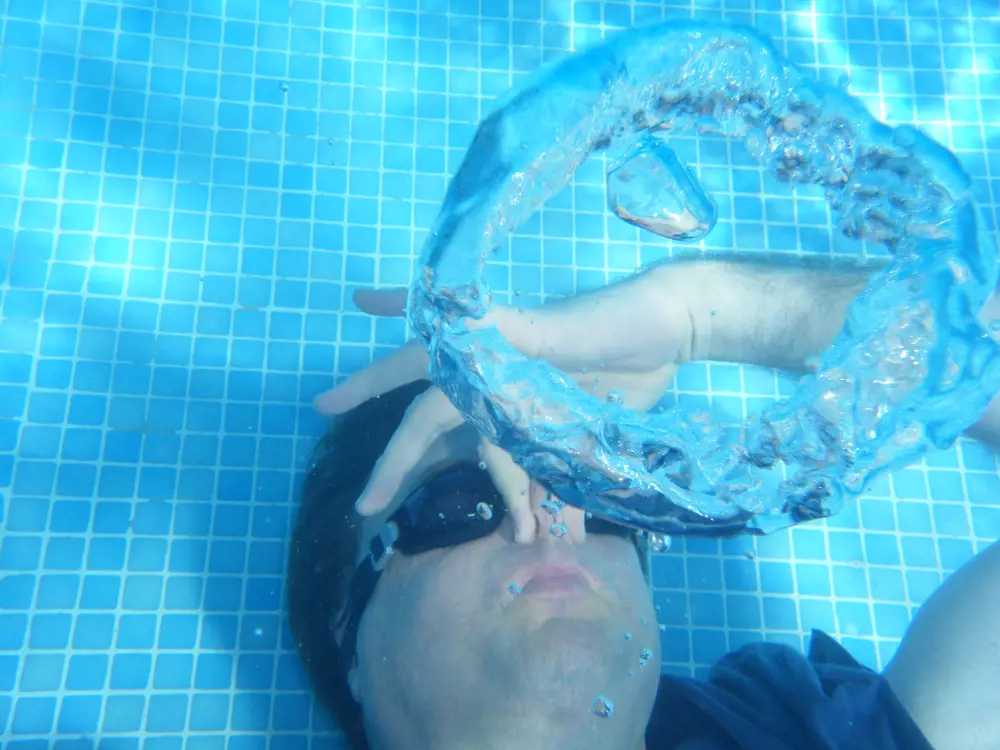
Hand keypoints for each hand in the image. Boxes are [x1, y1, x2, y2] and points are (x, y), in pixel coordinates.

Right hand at [315, 265, 705, 542]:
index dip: (374, 399)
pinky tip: (560, 528)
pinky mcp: (565, 430)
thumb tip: (448, 320)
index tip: (325, 407)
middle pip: (444, 432)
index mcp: (486, 358)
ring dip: (516, 501)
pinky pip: (548, 472)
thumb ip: (507, 330)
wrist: (672, 329)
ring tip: (535, 538)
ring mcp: (530, 410)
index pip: (422, 388)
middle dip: (404, 465)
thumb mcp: (559, 325)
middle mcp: (497, 386)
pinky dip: (551, 501)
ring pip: (501, 461)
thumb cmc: (613, 318)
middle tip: (367, 505)